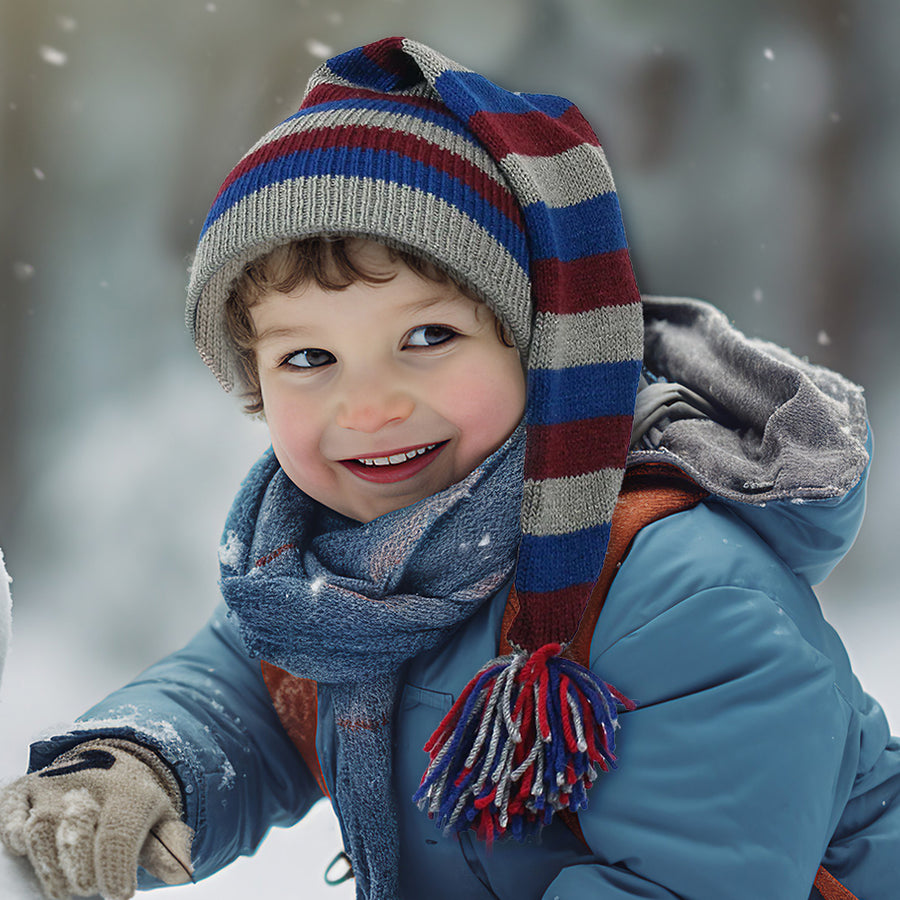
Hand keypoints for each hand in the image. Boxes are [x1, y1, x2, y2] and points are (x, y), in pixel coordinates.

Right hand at [0, 739, 192, 899]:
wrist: (112, 762)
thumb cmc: (134, 804)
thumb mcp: (160, 821)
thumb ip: (169, 847)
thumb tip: (181, 873)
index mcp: (129, 791)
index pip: (118, 834)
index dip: (115, 870)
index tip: (120, 894)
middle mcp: (89, 783)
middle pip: (75, 829)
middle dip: (79, 868)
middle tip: (88, 888)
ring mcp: (52, 784)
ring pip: (39, 827)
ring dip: (47, 865)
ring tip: (63, 887)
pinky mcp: (23, 789)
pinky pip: (10, 814)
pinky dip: (14, 836)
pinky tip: (28, 852)